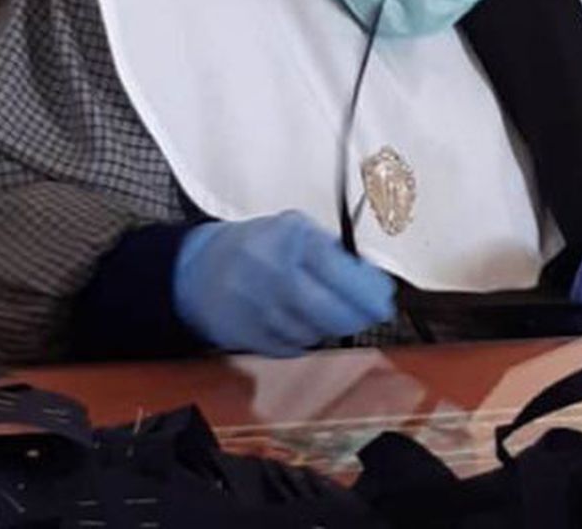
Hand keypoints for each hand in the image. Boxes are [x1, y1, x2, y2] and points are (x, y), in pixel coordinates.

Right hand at [173, 211, 395, 356]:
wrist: (198, 269)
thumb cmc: (257, 248)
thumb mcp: (296, 232)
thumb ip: (335, 254)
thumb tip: (373, 282)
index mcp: (289, 239)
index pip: (339, 270)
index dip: (367, 290)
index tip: (383, 297)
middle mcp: (271, 272)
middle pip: (330, 310)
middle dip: (357, 316)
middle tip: (368, 313)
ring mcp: (256, 307)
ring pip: (314, 333)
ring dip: (328, 326)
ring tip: (321, 308)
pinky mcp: (246, 335)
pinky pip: (292, 348)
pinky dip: (303, 339)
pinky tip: (296, 320)